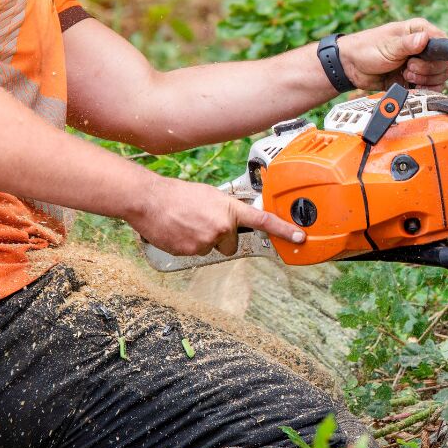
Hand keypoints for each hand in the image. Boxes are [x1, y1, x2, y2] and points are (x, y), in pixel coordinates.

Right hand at [128, 176, 305, 255]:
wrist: (149, 200)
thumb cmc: (177, 194)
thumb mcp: (208, 195)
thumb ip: (226, 208)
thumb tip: (233, 218)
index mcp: (229, 209)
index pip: (262, 221)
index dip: (283, 230)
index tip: (299, 237)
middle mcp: (222, 226)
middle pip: (231, 243)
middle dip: (221, 236)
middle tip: (202, 222)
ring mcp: (207, 241)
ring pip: (213, 248)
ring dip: (203, 239)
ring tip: (186, 223)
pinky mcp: (192, 252)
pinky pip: (197, 253)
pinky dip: (189, 245)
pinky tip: (178, 231)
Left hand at [336, 18, 447, 90]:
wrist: (352, 68)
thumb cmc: (366, 49)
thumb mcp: (387, 46)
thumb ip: (407, 44)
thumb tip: (424, 39)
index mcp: (419, 31)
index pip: (444, 43)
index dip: (436, 56)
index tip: (417, 60)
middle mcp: (424, 47)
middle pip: (443, 64)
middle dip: (427, 71)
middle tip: (408, 68)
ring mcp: (421, 64)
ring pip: (440, 77)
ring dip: (424, 81)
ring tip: (405, 75)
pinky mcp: (417, 78)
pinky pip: (431, 87)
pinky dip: (423, 90)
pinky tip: (410, 86)